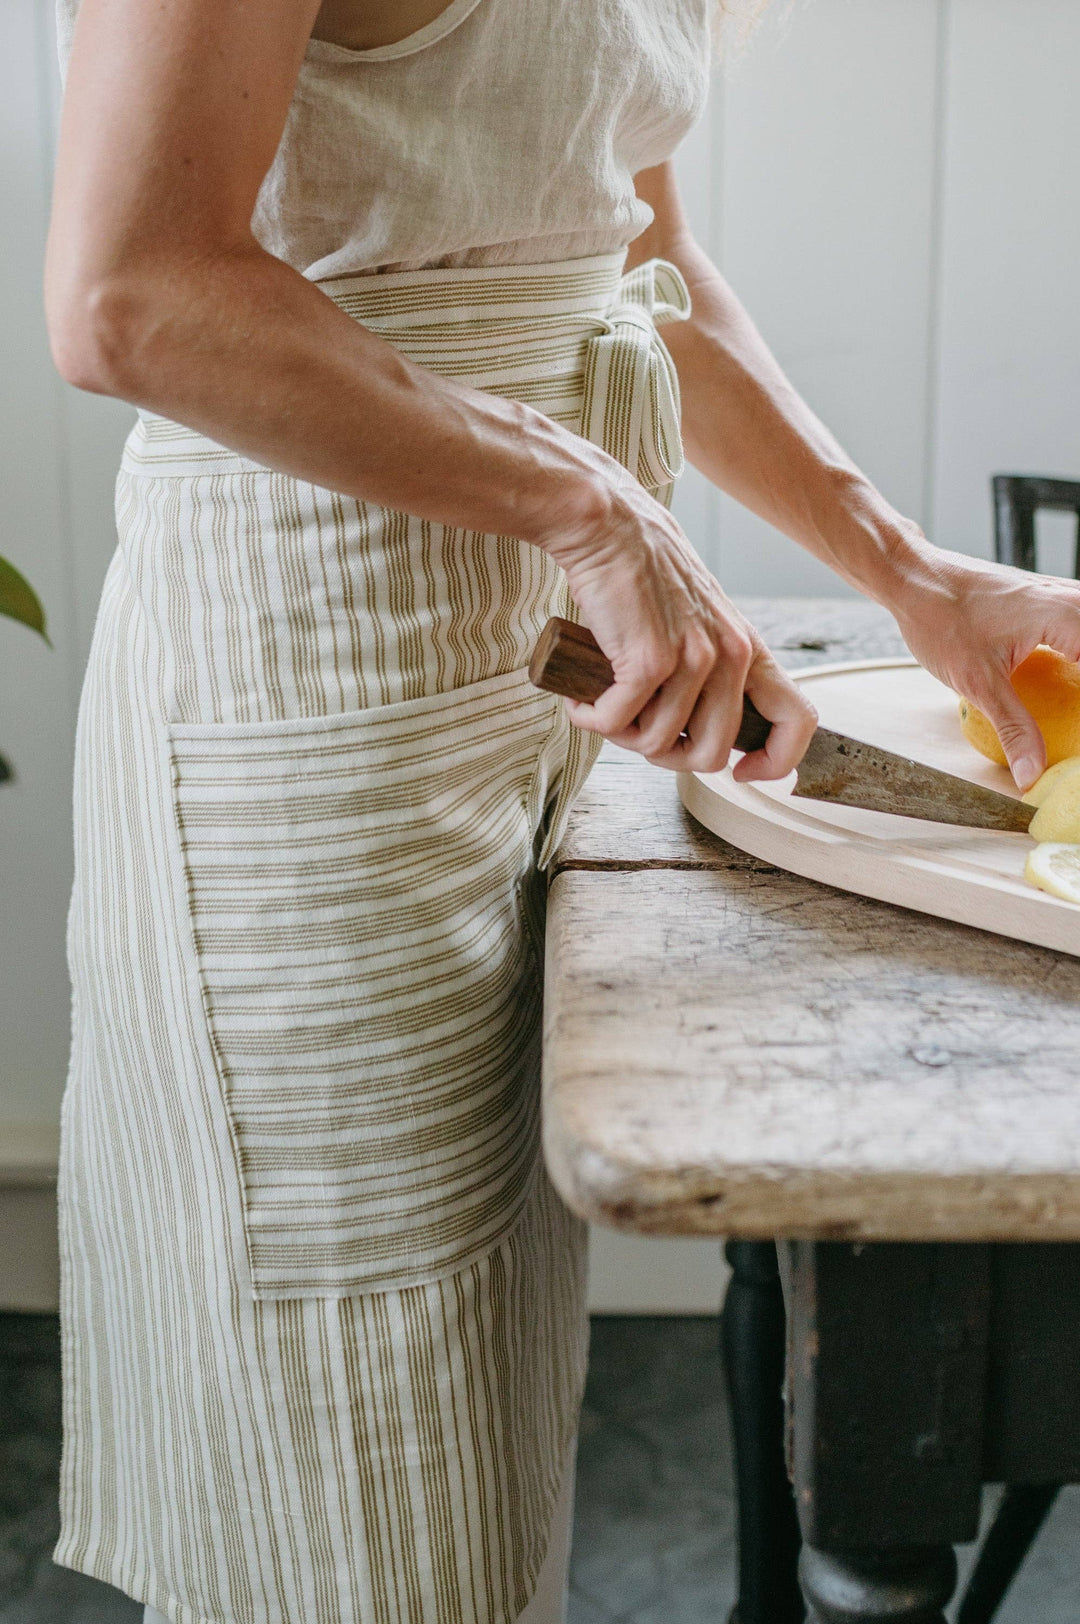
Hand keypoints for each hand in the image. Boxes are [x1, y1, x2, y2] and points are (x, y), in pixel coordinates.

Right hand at [540, 474, 817, 777]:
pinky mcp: (648, 660)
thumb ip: (710, 666)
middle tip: (636, 733)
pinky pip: (617, 724)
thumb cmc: (643, 573)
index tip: (741, 772)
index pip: (797, 721)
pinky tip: (580, 702)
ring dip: (620, 736)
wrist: (609, 524)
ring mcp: (692, 659)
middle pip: (711, 755)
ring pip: (657, 744)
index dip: (775, 763)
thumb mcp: (699, 619)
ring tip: (601, 704)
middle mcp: (730, 656)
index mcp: (749, 649)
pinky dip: (591, 720)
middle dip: (666, 757)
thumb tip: (692, 725)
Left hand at [884, 541, 1079, 791]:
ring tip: (1067, 705)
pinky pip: (1076, 623)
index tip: (1075, 742)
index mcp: (1066, 617)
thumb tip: (1032, 774)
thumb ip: (1014, 729)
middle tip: (1070, 725)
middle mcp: (1071, 599)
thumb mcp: (979, 684)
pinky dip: (1073, 651)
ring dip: (1077, 670)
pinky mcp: (1044, 597)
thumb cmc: (940, 619)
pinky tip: (1064, 675)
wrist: (913, 578)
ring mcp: (1059, 594)